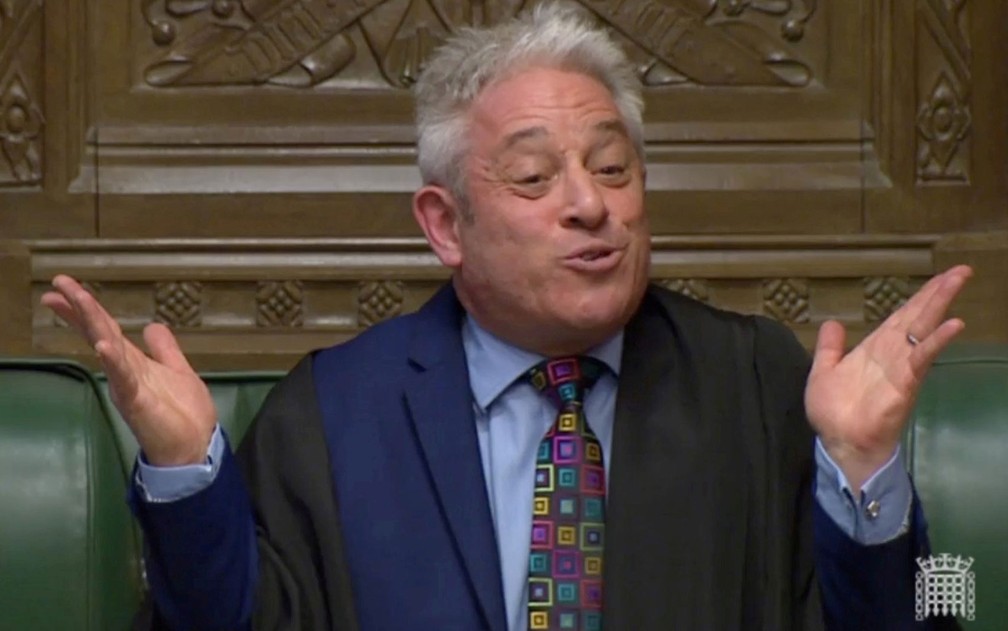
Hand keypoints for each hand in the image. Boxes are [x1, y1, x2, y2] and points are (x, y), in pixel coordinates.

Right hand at [41, 275, 216, 465]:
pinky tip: (103, 346)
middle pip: (99, 333)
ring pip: (107, 348)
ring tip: (77, 299)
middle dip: (80, 308)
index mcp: (133, 362)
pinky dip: (113, 362)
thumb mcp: (177, 371)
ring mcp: (127, 385)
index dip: (87, 309)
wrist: (193, 447)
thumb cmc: (184, 414)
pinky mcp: (136, 401)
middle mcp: (124, 371)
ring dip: (93, 324)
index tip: (65, 288)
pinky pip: (123, 378)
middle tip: (57, 284)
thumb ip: (164, 350)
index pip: (106, 330)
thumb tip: (152, 326)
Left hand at [805, 265, 972, 493]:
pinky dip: (937, 341)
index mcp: (875, 348)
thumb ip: (830, 348)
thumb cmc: (834, 412)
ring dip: (940, 305)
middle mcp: (893, 353)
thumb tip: (833, 323)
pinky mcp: (905, 383)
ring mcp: (902, 367)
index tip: (941, 277)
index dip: (919, 297)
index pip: (902, 316)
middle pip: (918, 316)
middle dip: (938, 293)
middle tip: (962, 270)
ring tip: (958, 281)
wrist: (839, 444)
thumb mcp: (823, 371)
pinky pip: (922, 358)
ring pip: (924, 329)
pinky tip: (953, 324)